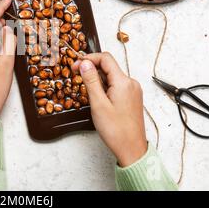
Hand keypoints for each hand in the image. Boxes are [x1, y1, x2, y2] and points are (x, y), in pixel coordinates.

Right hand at [72, 52, 147, 166]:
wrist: (131, 149)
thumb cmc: (116, 130)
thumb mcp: (98, 104)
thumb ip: (91, 81)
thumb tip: (84, 63)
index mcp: (123, 82)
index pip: (105, 58)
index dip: (88, 58)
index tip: (76, 65)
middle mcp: (131, 83)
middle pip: (109, 66)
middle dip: (91, 68)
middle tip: (76, 75)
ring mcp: (133, 91)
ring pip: (111, 76)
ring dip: (97, 78)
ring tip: (86, 90)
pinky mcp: (131, 98)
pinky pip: (116, 85)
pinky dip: (104, 86)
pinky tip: (97, 96)